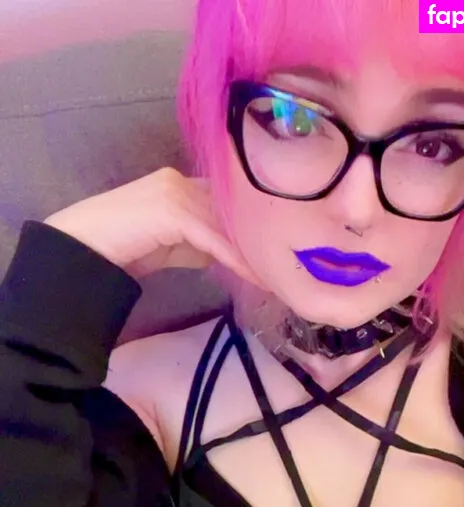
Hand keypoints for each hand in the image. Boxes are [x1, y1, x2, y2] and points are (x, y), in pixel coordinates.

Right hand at [44, 168, 262, 285]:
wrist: (81, 250)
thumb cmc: (122, 249)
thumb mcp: (171, 245)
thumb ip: (201, 242)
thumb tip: (232, 253)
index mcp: (182, 184)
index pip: (230, 202)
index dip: (255, 226)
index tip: (281, 249)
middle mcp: (181, 181)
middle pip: (235, 209)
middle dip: (263, 236)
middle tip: (292, 261)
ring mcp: (175, 191)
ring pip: (228, 223)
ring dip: (256, 251)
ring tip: (282, 273)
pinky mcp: (171, 210)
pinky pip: (214, 238)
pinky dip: (236, 259)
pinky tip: (256, 276)